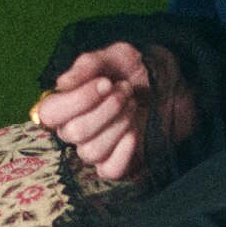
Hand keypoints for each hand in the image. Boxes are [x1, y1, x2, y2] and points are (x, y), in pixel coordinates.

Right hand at [31, 42, 160, 181]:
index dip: (75, 100)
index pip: (48, 114)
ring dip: (117, 125)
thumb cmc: (143, 69)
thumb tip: (62, 83)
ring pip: (90, 152)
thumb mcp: (117, 55)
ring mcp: (98, 148)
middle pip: (73, 133)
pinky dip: (122, 153)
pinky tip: (134, 133)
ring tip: (132, 105)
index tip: (105, 83)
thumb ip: (89, 65)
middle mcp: (77, 128)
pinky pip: (109, 171)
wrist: (177, 85)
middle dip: (105, 110)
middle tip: (126, 91)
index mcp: (68, 102)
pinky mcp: (119, 163)